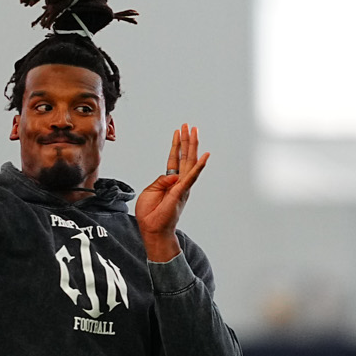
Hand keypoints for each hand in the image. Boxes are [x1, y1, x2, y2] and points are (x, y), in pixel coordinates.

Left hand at [135, 126, 209, 263]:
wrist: (153, 230)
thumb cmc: (150, 214)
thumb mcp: (150, 191)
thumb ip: (160, 180)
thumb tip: (171, 174)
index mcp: (170, 182)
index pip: (175, 160)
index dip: (176, 145)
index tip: (178, 132)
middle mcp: (179, 183)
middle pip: (184, 157)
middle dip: (186, 140)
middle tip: (188, 125)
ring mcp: (182, 186)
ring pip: (189, 161)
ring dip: (192, 145)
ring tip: (194, 130)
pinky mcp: (182, 191)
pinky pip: (192, 176)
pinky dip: (199, 165)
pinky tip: (205, 155)